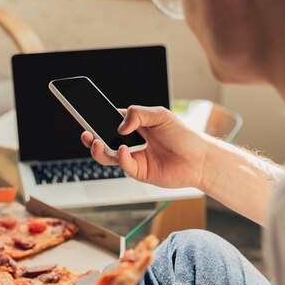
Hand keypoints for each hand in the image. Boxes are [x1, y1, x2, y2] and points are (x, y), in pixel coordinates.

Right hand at [81, 106, 209, 188]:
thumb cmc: (183, 135)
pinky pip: (123, 165)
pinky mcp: (139, 171)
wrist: (199, 159)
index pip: (110, 121)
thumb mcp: (160, 115)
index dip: (97, 118)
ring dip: (97, 149)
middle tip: (85, 132)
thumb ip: (138, 115)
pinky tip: (123, 150)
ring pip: (107, 155)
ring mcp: (134, 157)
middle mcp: (131, 142)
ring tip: (95, 142)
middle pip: (103, 140)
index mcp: (134, 125)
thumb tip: (119, 126)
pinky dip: (121, 157)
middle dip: (90, 136)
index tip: (85, 113)